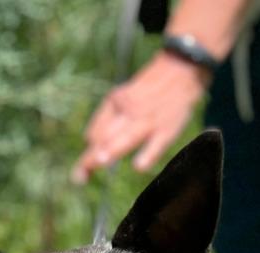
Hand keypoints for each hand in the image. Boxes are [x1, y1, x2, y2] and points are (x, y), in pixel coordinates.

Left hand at [72, 51, 210, 182]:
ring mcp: (148, 120)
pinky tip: (138, 166)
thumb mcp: (122, 96)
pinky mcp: (167, 129)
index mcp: (116, 102)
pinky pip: (157, 143)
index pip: (97, 132)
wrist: (181, 68)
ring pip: (127, 138)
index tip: (81, 173)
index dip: (88, 154)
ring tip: (98, 163)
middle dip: (91, 158)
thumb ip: (105, 117)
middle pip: (107, 137)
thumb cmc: (149, 90)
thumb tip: (88, 141)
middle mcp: (129, 111)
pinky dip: (148, 154)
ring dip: (112, 150)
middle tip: (78, 177)